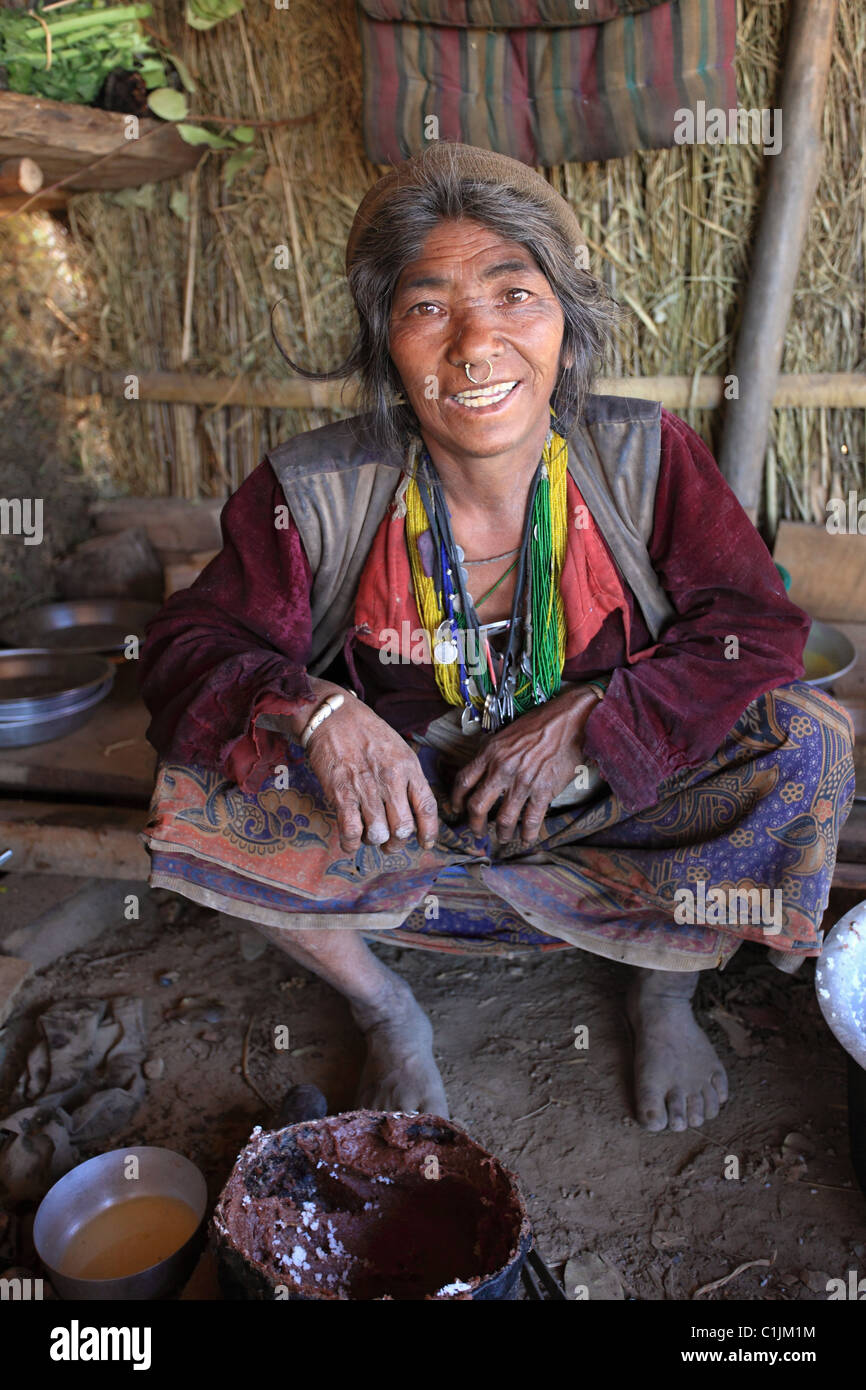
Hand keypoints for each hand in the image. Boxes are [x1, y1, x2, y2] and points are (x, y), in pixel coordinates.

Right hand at [300, 686, 439, 854]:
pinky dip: (351, 843)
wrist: (333, 716)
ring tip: (368, 836)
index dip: (429, 832)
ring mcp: (366, 788)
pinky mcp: (341, 793)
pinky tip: (350, 841)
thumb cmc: (366, 733)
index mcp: (409, 767)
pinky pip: (351, 831)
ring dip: (374, 841)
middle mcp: (391, 779)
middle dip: (397, 843)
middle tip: (390, 843)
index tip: (425, 844)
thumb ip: (408, 777)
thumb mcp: (398, 749)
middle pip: (403, 828)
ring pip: (378, 834)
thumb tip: (414, 808)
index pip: (427, 807)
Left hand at [446, 685, 600, 844]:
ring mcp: (522, 782)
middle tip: (477, 832)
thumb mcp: (506, 733)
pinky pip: (531, 820)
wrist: (569, 720)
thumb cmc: (539, 723)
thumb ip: (492, 753)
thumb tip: (483, 771)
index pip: (463, 781)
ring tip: (503, 838)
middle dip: (474, 824)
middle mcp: (502, 769)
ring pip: (504, 819)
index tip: (457, 808)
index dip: (456, 799)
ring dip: (502, 833)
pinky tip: (526, 839)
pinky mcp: (543, 790)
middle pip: (477, 806)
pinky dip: (528, 834)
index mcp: (490, 753)